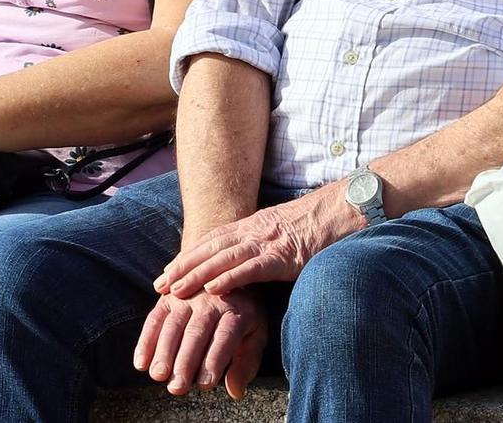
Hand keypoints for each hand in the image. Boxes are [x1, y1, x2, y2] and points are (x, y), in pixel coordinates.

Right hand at [134, 288, 266, 398]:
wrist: (226, 272)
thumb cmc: (243, 313)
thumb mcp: (256, 334)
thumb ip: (246, 363)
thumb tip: (235, 392)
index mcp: (237, 310)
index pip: (225, 336)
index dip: (214, 359)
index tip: (205, 384)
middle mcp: (211, 300)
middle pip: (196, 332)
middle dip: (185, 361)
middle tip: (177, 387)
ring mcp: (187, 296)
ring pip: (173, 325)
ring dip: (163, 352)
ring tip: (158, 376)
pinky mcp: (168, 296)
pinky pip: (154, 319)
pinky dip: (145, 341)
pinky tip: (140, 363)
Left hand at [154, 187, 361, 298]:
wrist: (343, 211)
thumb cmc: (316, 225)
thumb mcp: (282, 230)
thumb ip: (262, 242)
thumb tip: (246, 260)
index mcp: (252, 225)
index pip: (212, 240)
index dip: (188, 256)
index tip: (167, 272)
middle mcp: (254, 231)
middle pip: (209, 248)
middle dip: (182, 266)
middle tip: (159, 286)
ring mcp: (267, 243)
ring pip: (223, 259)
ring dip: (196, 275)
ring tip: (176, 290)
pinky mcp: (283, 257)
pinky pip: (251, 268)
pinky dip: (230, 278)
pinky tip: (213, 290)